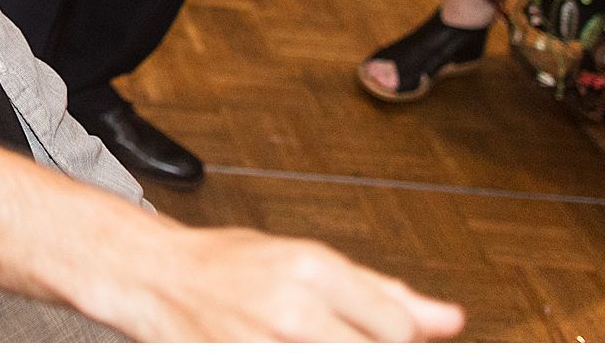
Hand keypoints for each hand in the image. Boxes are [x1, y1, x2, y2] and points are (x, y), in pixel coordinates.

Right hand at [116, 227, 463, 341]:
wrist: (156, 276)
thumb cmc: (227, 264)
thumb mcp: (306, 260)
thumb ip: (380, 292)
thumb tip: (448, 319)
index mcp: (314, 270)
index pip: (398, 328)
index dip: (399, 339)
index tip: (380, 336)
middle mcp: (294, 312)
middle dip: (368, 351)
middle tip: (337, 336)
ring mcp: (265, 346)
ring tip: (315, 338)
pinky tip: (289, 345)